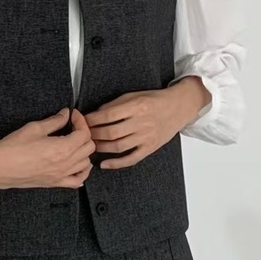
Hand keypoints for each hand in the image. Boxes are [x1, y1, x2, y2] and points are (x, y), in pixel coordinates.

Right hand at [0, 106, 95, 189]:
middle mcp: (65, 164)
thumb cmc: (13, 148)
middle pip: (89, 148)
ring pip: (86, 163)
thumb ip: (54, 121)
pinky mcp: (54, 183)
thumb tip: (65, 114)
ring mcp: (61, 175)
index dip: (81, 121)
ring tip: (74, 142)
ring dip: (83, 151)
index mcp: (62, 148)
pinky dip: (82, 172)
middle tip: (73, 126)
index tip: (73, 115)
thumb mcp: (35, 128)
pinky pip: (77, 181)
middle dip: (84, 133)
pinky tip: (78, 164)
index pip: (84, 133)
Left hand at [83, 79, 208, 169]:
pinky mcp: (150, 148)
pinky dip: (116, 164)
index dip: (92, 119)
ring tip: (91, 145)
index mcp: (137, 106)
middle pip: (111, 132)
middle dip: (93, 134)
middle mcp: (142, 122)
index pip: (108, 115)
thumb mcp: (134, 95)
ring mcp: (146, 137)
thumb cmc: (155, 100)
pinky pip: (131, 159)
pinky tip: (104, 164)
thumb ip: (115, 104)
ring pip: (118, 146)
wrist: (178, 107)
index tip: (82, 120)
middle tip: (83, 135)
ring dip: (101, 147)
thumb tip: (95, 114)